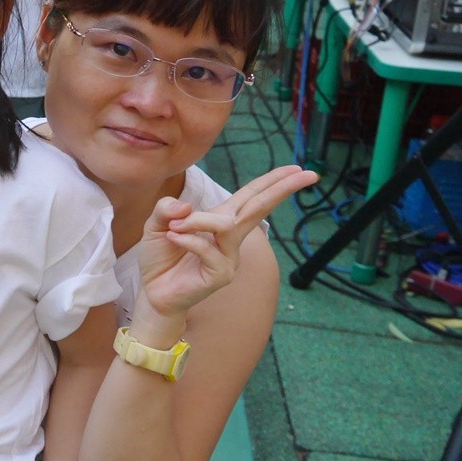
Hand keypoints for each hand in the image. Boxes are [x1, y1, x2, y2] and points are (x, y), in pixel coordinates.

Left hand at [138, 165, 317, 319]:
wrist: (154, 292)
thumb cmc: (160, 257)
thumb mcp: (157, 224)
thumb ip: (167, 209)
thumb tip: (186, 206)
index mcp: (220, 221)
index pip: (251, 197)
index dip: (272, 182)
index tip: (297, 169)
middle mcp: (231, 238)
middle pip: (260, 207)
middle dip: (282, 188)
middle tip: (307, 173)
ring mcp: (230, 257)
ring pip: (225, 225)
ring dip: (198, 221)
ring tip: (172, 227)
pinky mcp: (221, 274)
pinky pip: (206, 248)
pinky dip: (186, 239)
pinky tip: (173, 239)